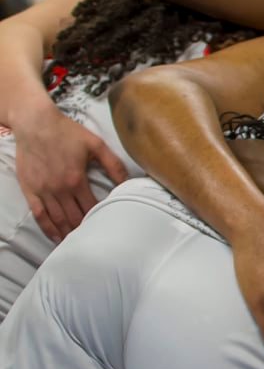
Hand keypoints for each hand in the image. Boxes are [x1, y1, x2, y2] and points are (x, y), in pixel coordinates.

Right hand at [13, 107, 129, 240]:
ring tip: (79, 244)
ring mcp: (43, 191)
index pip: (92, 208)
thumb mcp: (96, 145)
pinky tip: (56, 237)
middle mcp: (59, 189)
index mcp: (76, 180)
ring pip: (57, 220)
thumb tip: (128, 182)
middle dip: (86, 231)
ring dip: (68, 233)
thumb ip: (113, 164)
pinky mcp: (30, 189)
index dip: (100, 220)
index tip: (109, 228)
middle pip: (75, 218)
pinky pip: (39, 214)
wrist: (35, 123)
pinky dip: (48, 228)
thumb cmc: (66, 132)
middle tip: (97, 241)